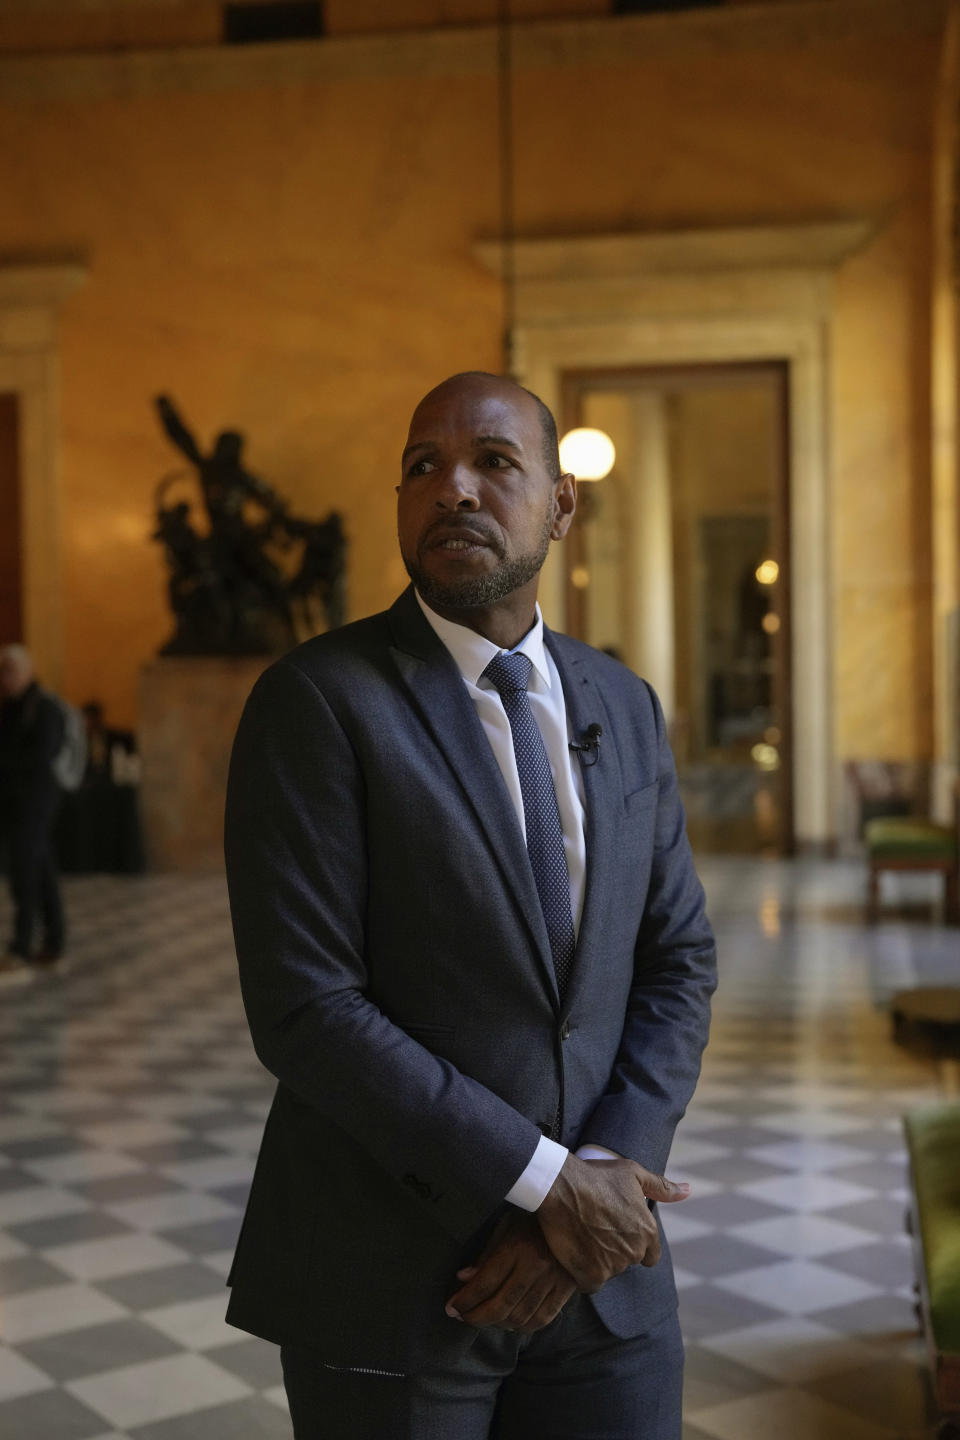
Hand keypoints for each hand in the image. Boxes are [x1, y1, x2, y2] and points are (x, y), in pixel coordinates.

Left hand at [445, 1212, 575, 1333]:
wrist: (575, 1218)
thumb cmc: (533, 1219)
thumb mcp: (506, 1225)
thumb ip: (486, 1253)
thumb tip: (463, 1279)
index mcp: (518, 1246)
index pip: (486, 1282)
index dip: (465, 1299)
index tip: (451, 1307)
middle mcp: (536, 1266)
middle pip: (501, 1305)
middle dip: (476, 1317)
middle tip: (462, 1318)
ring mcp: (553, 1281)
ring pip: (520, 1316)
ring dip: (497, 1324)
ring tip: (483, 1320)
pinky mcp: (566, 1290)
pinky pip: (542, 1319)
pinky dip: (522, 1327)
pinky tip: (509, 1323)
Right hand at [536, 1154, 689, 1292]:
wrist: (561, 1186)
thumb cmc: (597, 1176)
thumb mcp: (632, 1173)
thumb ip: (661, 1187)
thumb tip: (688, 1191)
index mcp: (647, 1231)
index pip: (650, 1255)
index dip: (635, 1245)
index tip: (618, 1233)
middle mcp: (633, 1252)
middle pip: (626, 1261)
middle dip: (614, 1250)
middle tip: (595, 1229)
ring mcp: (612, 1266)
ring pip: (608, 1271)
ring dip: (597, 1260)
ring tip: (582, 1236)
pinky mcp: (590, 1275)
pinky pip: (590, 1283)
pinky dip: (583, 1273)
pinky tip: (575, 1252)